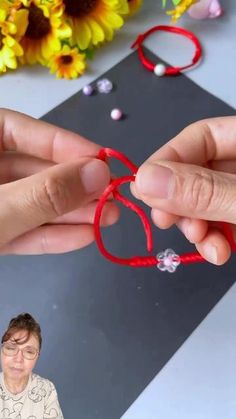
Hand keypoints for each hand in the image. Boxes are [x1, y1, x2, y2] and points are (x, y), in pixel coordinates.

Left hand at [0, 108, 117, 254]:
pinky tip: (83, 236)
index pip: (14, 128)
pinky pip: (19, 230)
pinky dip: (49, 236)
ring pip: (29, 203)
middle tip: (111, 197)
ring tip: (107, 219)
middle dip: (73, 187)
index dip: (61, 142)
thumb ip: (44, 193)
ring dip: (69, 214)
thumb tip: (98, 174)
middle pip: (29, 170)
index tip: (99, 161)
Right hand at [132, 116, 235, 264]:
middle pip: (198, 171)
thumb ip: (204, 192)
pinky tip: (217, 253)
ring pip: (205, 202)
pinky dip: (213, 239)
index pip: (201, 136)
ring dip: (196, 226)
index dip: (169, 161)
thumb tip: (144, 181)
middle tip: (166, 222)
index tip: (147, 193)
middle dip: (181, 201)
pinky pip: (221, 223)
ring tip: (202, 244)